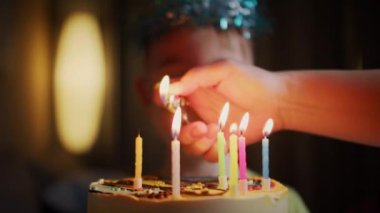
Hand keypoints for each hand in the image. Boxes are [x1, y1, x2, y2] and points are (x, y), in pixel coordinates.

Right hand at [170, 60, 284, 160]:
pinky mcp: (221, 144)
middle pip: (174, 130)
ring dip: (199, 143)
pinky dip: (214, 150)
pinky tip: (228, 139)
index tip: (165, 104)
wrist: (277, 101)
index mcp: (193, 93)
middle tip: (201, 128)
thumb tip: (170, 87)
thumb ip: (196, 77)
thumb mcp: (223, 70)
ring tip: (217, 131)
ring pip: (189, 145)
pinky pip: (208, 155)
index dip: (161, 102)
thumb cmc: (251, 81)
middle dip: (184, 133)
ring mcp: (208, 130)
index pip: (167, 99)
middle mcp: (197, 112)